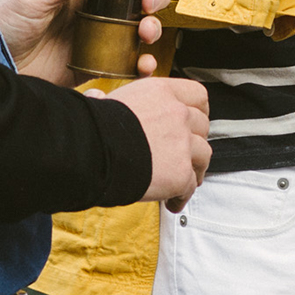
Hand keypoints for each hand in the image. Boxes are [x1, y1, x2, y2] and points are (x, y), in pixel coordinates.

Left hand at [0, 0, 172, 84]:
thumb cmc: (4, 24)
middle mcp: (94, 5)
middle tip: (150, 4)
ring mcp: (98, 33)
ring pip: (139, 26)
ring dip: (152, 27)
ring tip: (145, 33)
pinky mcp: (97, 61)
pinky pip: (127, 60)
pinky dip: (142, 63)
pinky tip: (142, 65)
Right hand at [90, 76, 210, 212]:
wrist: (91, 152)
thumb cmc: (92, 129)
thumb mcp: (107, 102)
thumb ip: (113, 100)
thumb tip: (96, 94)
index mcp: (162, 92)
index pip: (197, 95)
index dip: (198, 110)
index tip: (195, 121)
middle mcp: (178, 113)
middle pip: (202, 126)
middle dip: (195, 141)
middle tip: (186, 154)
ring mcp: (182, 143)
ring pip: (203, 155)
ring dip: (195, 169)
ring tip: (185, 180)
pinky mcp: (180, 173)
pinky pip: (190, 186)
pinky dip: (182, 196)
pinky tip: (172, 202)